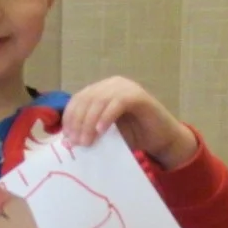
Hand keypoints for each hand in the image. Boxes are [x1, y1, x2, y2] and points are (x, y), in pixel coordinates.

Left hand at [62, 76, 198, 168]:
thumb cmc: (133, 137)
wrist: (161, 140)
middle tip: (76, 143)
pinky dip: (107, 117)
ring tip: (86, 142)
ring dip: (89, 122)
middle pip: (86, 99)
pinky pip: (118, 103)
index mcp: (101, 90)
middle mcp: (112, 84)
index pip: (78, 99)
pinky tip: (100, 131)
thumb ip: (89, 131)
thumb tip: (67, 139)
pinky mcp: (139, 96)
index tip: (66, 137)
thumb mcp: (105, 134)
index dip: (70, 117)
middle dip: (78, 122)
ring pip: (99, 100)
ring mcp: (126, 87)